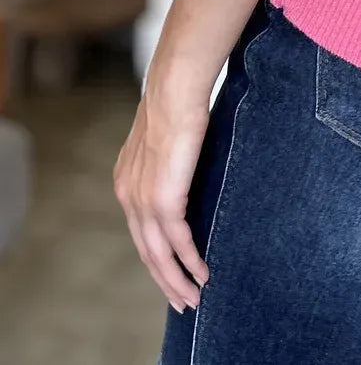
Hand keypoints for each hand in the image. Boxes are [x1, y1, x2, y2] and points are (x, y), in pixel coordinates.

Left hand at [113, 85, 211, 313]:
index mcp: (126, 182)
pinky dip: (190, 261)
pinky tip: (202, 273)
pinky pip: (177, 241)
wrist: (175, 89)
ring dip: (177, 280)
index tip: (171, 276)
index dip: (155, 258)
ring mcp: (143, 200)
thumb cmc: (177, 103)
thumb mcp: (166, 141)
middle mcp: (128, 196)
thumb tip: (185, 171)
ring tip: (194, 297)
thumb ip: (167, 164)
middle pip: (146, 251)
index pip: (140, 231)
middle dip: (164, 280)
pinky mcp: (164, 199)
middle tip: (182, 302)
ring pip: (159, 254)